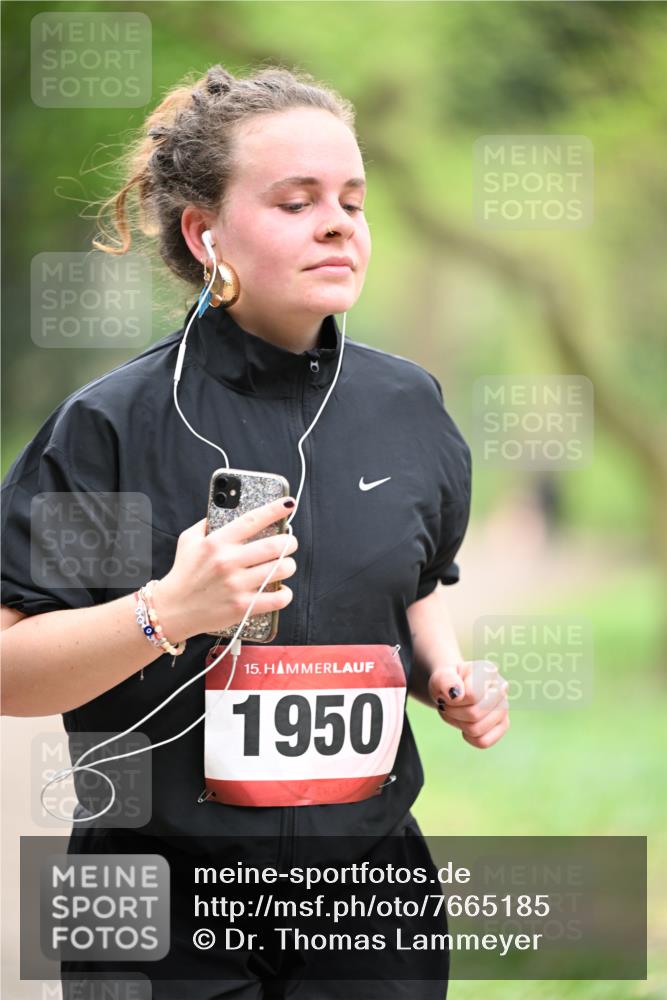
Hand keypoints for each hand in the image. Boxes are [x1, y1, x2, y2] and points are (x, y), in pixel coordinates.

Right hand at [152, 496, 298, 640]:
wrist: (172, 609)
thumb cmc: (183, 573)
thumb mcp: (189, 540)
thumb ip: (207, 523)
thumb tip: (225, 509)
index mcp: (217, 542)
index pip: (253, 520)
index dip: (274, 510)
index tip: (288, 504)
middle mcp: (228, 561)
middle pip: (275, 546)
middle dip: (290, 542)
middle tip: (289, 543)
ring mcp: (236, 585)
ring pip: (281, 569)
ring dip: (289, 566)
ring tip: (286, 565)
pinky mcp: (242, 606)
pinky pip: (277, 598)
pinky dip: (285, 594)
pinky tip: (281, 590)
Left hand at [428, 660, 509, 748]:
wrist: (453, 690)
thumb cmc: (448, 683)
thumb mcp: (440, 677)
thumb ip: (445, 680)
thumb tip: (457, 695)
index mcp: (487, 671)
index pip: (471, 695)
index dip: (453, 699)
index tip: (449, 692)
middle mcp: (501, 688)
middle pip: (474, 714)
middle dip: (454, 712)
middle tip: (448, 704)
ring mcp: (504, 707)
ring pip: (477, 729)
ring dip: (458, 723)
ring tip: (456, 712)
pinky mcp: (503, 725)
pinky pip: (483, 741)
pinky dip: (468, 737)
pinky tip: (465, 723)